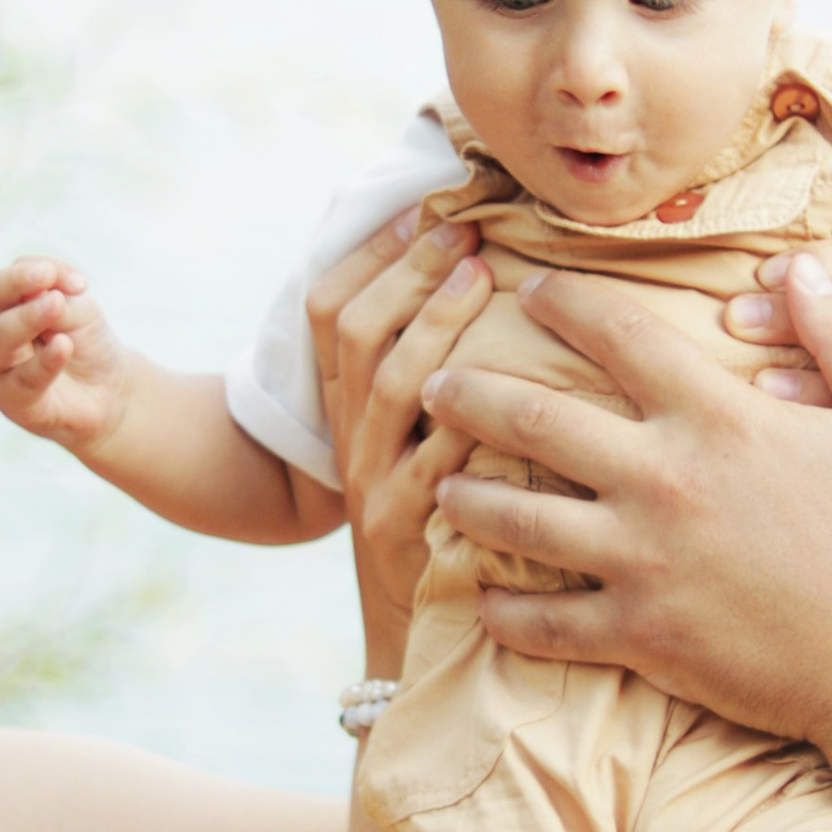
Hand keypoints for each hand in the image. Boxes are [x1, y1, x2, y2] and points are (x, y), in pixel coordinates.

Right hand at [0, 255, 131, 456]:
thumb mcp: (79, 309)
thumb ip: (60, 296)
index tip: (78, 281)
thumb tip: (42, 288)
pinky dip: (44, 361)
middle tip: (53, 286)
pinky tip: (63, 346)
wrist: (108, 390)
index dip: (30, 271)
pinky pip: (24, 380)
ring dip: (26, 319)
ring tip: (56, 305)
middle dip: (17, 286)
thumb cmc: (84, 342)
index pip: (4, 280)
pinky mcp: (13, 402)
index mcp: (2, 306)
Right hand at [310, 213, 494, 663]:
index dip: (370, 253)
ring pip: (390, 389)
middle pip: (359, 334)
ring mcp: (372, 487)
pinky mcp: (403, 535)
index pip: (330, 309)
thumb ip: (433, 367)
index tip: (421, 207)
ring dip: (433, 326)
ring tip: (478, 280)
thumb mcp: (419, 436)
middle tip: (460, 229)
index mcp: (346, 408)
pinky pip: (430, 471)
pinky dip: (463, 427)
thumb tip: (480, 269)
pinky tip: (501, 391)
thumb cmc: (440, 515)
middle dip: (408, 273)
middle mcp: (350, 439)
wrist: (414, 624)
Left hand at [423, 253, 831, 748]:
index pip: (616, 333)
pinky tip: (484, 600)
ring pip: (517, 517)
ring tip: (441, 484)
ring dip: (467, 495)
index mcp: (719, 418)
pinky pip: (545, 621)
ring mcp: (643, 561)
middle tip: (437, 382)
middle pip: (533, 418)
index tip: (531, 292)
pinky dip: (504, 611)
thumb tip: (796, 270)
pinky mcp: (639, 635)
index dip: (563, 301)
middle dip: (471, 392)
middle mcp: (664, 480)